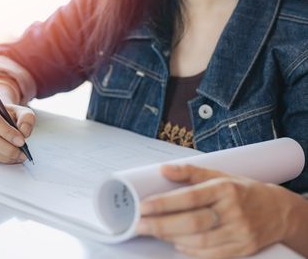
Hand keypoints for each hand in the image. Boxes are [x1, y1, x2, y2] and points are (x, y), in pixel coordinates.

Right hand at [0, 100, 34, 163]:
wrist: (2, 120)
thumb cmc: (11, 116)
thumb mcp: (22, 112)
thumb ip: (27, 119)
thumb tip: (24, 133)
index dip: (7, 132)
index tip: (22, 141)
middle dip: (8, 148)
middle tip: (23, 152)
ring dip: (6, 156)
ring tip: (20, 155)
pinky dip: (1, 159)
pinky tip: (12, 157)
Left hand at [135, 164, 295, 257]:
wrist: (278, 211)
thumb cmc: (242, 190)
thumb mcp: (219, 175)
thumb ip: (190, 172)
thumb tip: (163, 169)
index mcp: (225, 188)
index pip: (190, 197)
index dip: (164, 203)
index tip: (143, 207)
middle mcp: (233, 211)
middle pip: (192, 223)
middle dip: (161, 225)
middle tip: (139, 225)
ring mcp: (240, 232)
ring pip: (200, 241)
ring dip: (172, 238)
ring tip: (155, 232)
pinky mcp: (243, 249)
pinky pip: (212, 255)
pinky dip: (190, 251)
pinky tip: (177, 244)